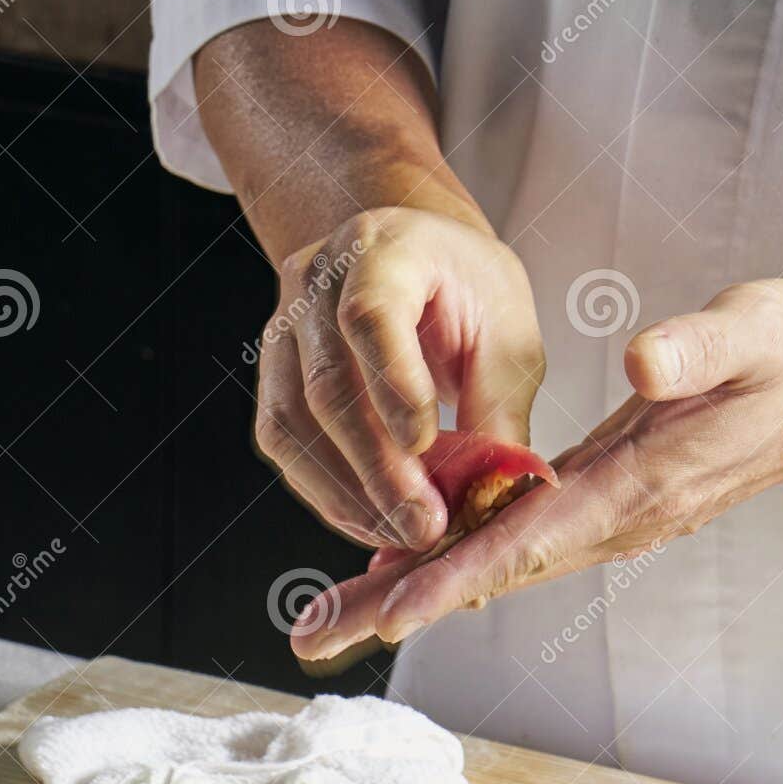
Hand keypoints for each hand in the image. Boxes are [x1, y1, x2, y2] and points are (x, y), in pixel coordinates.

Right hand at [255, 205, 545, 552]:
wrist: (419, 261)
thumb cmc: (470, 291)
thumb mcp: (509, 333)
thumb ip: (501, 408)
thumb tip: (494, 492)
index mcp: (383, 248)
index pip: (370, 315)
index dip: (392, 384)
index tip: (424, 446)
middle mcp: (317, 282)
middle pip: (327, 382)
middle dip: (376, 467)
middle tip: (422, 524)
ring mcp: (284, 327)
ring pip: (292, 421)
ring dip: (346, 492)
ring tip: (400, 534)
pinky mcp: (274, 374)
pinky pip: (284, 443)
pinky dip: (326, 491)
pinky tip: (370, 522)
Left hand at [294, 279, 782, 654]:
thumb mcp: (753, 330)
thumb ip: (696, 351)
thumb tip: (642, 362)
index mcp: (642, 484)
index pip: (532, 539)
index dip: (456, 575)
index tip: (389, 609)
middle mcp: (617, 517)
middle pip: (493, 572)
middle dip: (402, 602)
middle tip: (314, 635)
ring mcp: (609, 516)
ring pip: (496, 562)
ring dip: (414, 588)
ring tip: (330, 613)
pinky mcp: (603, 499)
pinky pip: (515, 538)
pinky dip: (453, 557)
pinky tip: (403, 563)